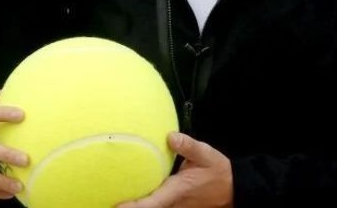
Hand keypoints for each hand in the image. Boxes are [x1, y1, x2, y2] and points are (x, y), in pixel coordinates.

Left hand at [117, 132, 232, 207]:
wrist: (233, 188)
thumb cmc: (218, 171)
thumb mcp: (206, 154)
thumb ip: (188, 146)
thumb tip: (170, 136)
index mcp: (176, 190)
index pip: (152, 202)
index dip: (135, 206)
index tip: (117, 206)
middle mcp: (172, 201)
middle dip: (128, 206)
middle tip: (103, 199)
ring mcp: (174, 205)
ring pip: (152, 206)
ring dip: (134, 204)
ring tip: (110, 197)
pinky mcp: (174, 203)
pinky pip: (156, 203)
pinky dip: (142, 200)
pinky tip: (129, 191)